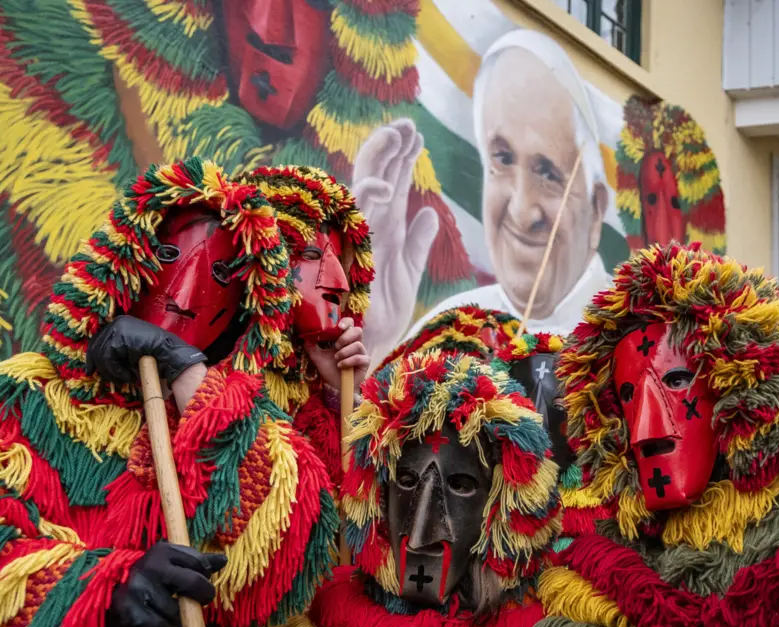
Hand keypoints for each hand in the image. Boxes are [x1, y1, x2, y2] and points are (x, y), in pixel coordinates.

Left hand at [87, 316, 206, 383]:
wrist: (171, 355)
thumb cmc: (156, 356)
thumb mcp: (132, 351)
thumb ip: (116, 352)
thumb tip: (97, 364)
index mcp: (120, 323)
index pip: (97, 339)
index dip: (93, 356)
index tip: (91, 370)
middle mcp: (116, 322)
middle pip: (96, 346)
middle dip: (100, 367)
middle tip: (110, 380)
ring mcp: (117, 327)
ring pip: (101, 354)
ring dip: (112, 372)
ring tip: (125, 379)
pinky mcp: (119, 337)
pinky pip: (108, 358)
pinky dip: (117, 371)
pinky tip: (129, 376)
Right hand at [106, 541, 227, 626]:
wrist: (111, 601)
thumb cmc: (150, 581)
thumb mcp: (171, 565)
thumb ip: (197, 562)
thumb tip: (223, 560)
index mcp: (162, 551)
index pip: (199, 563)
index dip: (205, 576)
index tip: (200, 581)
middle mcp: (150, 566)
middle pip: (194, 583)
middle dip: (203, 596)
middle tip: (197, 602)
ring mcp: (138, 589)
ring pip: (178, 611)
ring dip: (178, 617)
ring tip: (166, 610)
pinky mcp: (130, 612)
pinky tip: (158, 622)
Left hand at [306, 318, 368, 393]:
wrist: (335, 385)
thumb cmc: (329, 369)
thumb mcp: (317, 356)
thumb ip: (311, 346)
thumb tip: (305, 335)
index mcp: (345, 339)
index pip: (350, 324)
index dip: (346, 322)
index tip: (339, 327)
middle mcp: (355, 343)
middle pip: (358, 330)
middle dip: (346, 337)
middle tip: (336, 346)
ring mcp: (361, 353)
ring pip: (358, 345)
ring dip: (344, 352)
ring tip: (336, 359)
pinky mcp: (365, 363)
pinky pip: (359, 358)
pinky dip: (348, 361)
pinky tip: (341, 366)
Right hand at [352, 120, 439, 364]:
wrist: (365, 350)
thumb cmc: (380, 317)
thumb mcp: (408, 273)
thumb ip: (418, 243)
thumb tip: (429, 214)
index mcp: (381, 230)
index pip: (392, 185)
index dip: (402, 159)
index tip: (415, 135)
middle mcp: (367, 227)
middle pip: (377, 177)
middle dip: (390, 149)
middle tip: (407, 125)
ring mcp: (356, 237)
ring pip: (363, 187)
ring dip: (380, 159)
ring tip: (398, 134)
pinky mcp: (348, 254)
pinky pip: (353, 221)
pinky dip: (366, 200)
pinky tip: (383, 183)